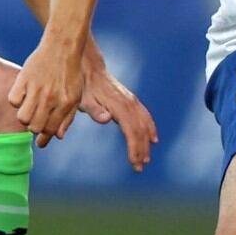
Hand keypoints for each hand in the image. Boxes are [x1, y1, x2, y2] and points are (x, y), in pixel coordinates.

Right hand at [9, 33, 86, 148]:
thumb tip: (58, 136)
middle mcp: (51, 98)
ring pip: (22, 118)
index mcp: (65, 103)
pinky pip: (13, 100)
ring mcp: (36, 89)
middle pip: (35, 127)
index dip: (44, 138)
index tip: (40, 141)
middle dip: (34, 127)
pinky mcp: (24, 79)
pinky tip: (22, 95)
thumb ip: (68, 117)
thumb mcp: (75, 95)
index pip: (50, 130)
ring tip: (29, 108)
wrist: (62, 46)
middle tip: (36, 120)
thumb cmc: (70, 72)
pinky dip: (16, 100)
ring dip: (25, 116)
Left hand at [78, 54, 158, 171]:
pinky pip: (145, 115)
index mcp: (118, 105)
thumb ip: (94, 110)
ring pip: (144, 123)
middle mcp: (128, 102)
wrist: (88, 67)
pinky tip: (153, 138)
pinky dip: (150, 127)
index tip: (135, 163)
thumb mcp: (83, 99)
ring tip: (146, 158)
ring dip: (146, 141)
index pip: (131, 130)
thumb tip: (107, 119)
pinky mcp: (131, 100)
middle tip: (139, 167)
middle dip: (141, 149)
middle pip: (140, 129)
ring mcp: (131, 100)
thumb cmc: (82, 86)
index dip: (134, 147)